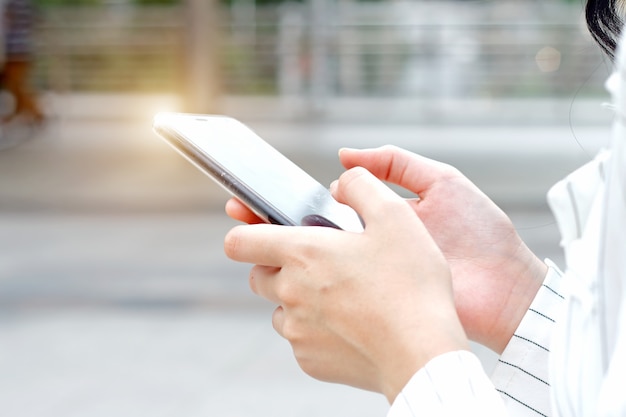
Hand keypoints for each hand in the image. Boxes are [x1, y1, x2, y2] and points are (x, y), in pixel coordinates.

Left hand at [224, 167, 467, 401]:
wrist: (422, 353)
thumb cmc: (410, 285)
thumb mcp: (395, 217)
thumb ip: (361, 186)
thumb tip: (341, 182)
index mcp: (302, 253)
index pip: (239, 242)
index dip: (245, 233)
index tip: (261, 234)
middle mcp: (290, 292)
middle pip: (259, 276)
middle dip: (281, 267)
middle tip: (322, 265)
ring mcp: (297, 330)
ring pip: (280, 309)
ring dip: (298, 300)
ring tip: (342, 297)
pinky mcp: (309, 360)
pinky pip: (300, 339)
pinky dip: (316, 330)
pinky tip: (351, 325)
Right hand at [337, 146, 546, 352]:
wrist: (508, 288)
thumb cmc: (481, 231)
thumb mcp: (442, 181)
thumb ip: (396, 163)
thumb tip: (345, 155)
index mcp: (391, 216)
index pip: (351, 202)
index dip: (339, 195)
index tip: (334, 194)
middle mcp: (382, 243)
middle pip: (340, 230)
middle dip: (329, 226)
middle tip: (328, 223)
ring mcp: (381, 272)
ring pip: (343, 259)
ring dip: (336, 252)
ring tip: (335, 247)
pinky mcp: (383, 300)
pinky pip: (355, 289)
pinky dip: (347, 281)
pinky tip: (345, 273)